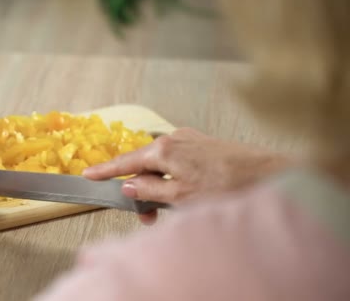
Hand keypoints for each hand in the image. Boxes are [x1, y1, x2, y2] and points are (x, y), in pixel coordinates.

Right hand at [83, 128, 289, 222]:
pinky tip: (183, 193)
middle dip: (141, 189)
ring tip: (170, 209)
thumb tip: (128, 185)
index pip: (125, 162)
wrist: (268, 174)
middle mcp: (174, 138)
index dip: (106, 171)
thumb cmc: (227, 185)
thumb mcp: (181, 195)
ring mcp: (189, 139)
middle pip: (144, 165)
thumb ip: (150, 190)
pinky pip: (176, 161)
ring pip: (161, 165)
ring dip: (159, 186)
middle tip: (148, 216)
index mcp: (164, 149)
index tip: (88, 175)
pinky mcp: (202, 144)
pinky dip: (172, 178)